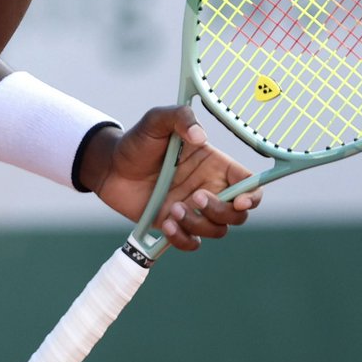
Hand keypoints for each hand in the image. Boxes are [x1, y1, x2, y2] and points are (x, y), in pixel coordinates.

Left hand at [78, 105, 261, 250]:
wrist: (109, 166)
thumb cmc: (137, 141)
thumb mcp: (156, 121)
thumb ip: (180, 117)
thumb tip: (200, 136)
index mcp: (213, 164)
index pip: (248, 183)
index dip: (252, 195)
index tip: (239, 200)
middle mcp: (208, 188)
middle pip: (237, 214)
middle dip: (222, 211)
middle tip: (195, 198)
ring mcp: (192, 210)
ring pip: (217, 231)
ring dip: (199, 225)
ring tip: (173, 209)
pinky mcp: (175, 225)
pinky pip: (192, 244)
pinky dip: (184, 240)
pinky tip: (167, 225)